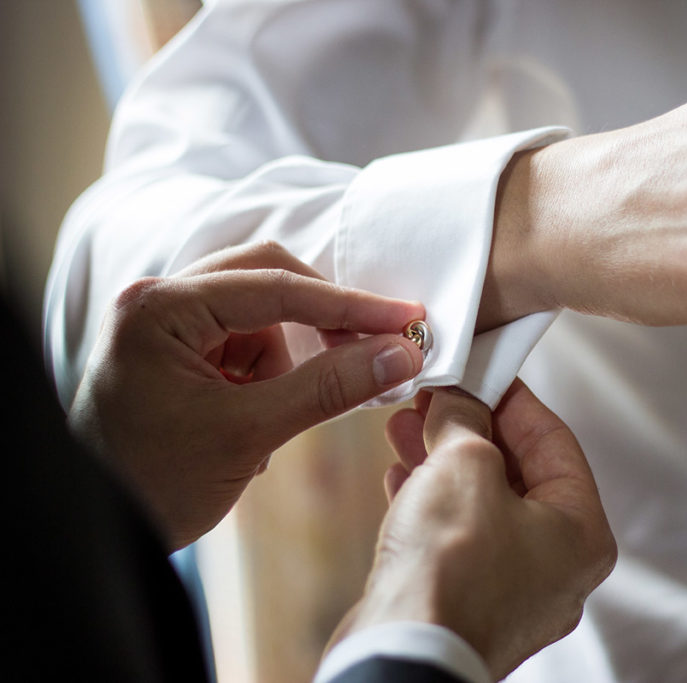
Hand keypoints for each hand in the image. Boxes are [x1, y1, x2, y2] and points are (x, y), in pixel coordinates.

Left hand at [68, 242, 425, 549]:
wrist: (106, 531)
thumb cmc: (154, 483)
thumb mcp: (249, 434)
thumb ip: (328, 387)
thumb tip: (401, 354)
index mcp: (161, 308)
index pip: (275, 287)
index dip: (350, 305)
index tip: (407, 320)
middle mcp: (159, 300)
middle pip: (267, 280)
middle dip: (320, 320)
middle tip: (375, 349)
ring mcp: (166, 323)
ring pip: (260, 314)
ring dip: (286, 359)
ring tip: (268, 420)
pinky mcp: (177, 350)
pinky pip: (244, 342)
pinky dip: (267, 375)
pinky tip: (251, 421)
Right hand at [331, 380, 616, 679]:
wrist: (402, 653)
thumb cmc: (449, 570)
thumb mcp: (463, 464)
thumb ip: (467, 420)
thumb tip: (459, 398)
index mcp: (582, 534)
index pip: (556, 442)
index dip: (514, 399)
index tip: (483, 371)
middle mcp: (558, 568)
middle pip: (518, 474)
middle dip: (471, 429)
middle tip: (438, 397)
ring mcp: (515, 593)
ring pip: (483, 506)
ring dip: (444, 460)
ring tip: (406, 426)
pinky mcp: (471, 606)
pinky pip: (459, 540)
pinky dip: (432, 503)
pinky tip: (400, 475)